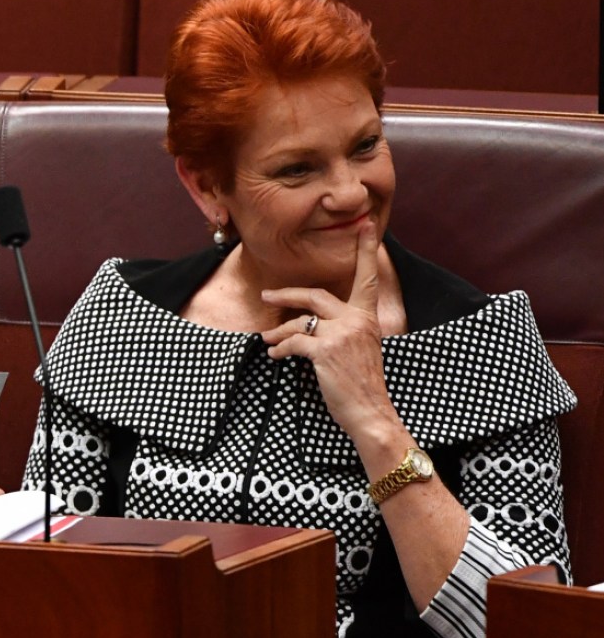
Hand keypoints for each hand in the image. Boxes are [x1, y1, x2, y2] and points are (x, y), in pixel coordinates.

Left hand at [259, 222, 404, 444]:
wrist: (370, 412)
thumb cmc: (362, 384)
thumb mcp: (360, 348)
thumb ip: (344, 329)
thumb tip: (309, 323)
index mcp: (368, 317)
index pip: (367, 278)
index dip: (366, 251)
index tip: (367, 225)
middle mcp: (356, 320)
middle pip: (314, 295)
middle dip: (286, 295)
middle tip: (267, 296)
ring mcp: (341, 334)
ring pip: (298, 322)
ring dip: (278, 332)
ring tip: (267, 339)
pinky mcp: (325, 351)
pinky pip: (293, 342)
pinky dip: (280, 348)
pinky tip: (275, 355)